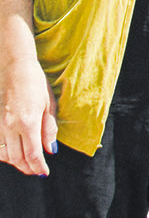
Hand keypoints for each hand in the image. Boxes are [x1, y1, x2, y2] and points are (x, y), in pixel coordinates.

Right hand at [0, 50, 56, 176]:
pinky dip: (5, 154)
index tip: (45, 172)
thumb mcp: (48, 105)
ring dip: (16, 163)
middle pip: (17, 158)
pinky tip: (14, 153)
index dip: (38, 166)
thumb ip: (48, 129)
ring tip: (27, 164)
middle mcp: (11, 127)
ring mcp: (0, 125)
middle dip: (28, 168)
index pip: (32, 154)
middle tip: (37, 171)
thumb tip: (50, 150)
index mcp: (28, 123)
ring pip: (5, 154)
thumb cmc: (35, 84)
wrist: (15, 69)